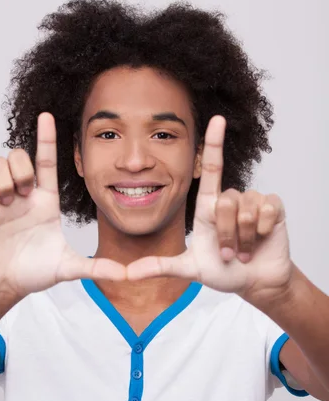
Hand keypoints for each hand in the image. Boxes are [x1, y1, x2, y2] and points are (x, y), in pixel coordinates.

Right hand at [0, 113, 125, 300]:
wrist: (7, 284)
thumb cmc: (36, 271)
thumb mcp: (68, 267)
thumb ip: (95, 268)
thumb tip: (126, 275)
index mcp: (46, 200)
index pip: (46, 161)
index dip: (47, 138)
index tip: (47, 116)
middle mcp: (24, 194)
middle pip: (19, 155)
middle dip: (22, 168)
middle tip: (25, 193)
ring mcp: (1, 199)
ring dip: (4, 180)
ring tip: (7, 202)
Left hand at [126, 115, 293, 300]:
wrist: (254, 282)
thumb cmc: (223, 271)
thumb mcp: (189, 268)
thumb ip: (159, 267)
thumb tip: (126, 273)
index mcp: (209, 206)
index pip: (211, 168)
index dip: (214, 143)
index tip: (217, 118)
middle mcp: (230, 199)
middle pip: (224, 203)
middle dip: (225, 236)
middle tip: (227, 254)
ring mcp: (253, 202)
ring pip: (244, 211)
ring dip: (243, 239)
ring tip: (243, 250)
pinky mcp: (273, 208)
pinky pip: (266, 211)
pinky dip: (261, 232)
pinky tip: (261, 240)